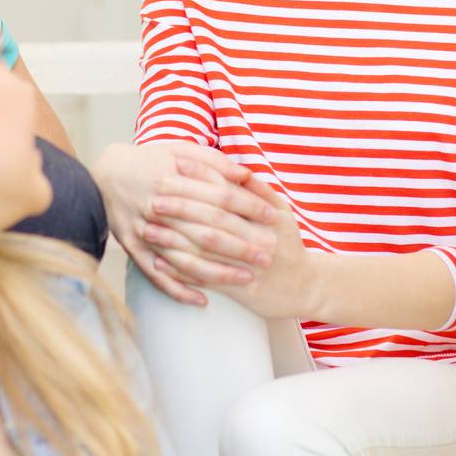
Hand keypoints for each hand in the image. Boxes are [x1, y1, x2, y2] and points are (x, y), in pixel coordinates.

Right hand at [92, 141, 274, 305]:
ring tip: (247, 279)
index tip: (273, 216)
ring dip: (218, 272)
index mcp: (172, 179)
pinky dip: (180, 291)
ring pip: (186, 259)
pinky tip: (203, 301)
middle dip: (241, 245)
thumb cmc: (149, 160)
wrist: (103, 175)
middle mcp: (158, 207)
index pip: (219, 196)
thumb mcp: (180, 149)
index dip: (248, 206)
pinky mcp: (133, 250)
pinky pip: (158, 276)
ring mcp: (144, 232)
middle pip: (207, 231)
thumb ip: (213, 162)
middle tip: (269, 256)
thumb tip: (246, 176)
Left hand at [150, 178, 321, 321]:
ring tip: (148, 227)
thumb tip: (236, 167)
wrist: (306, 287)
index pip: (228, 192)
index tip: (177, 165)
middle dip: (181, 206)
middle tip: (154, 195)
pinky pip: (205, 278)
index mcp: (266, 216)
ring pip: (205, 249)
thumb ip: (260, 190)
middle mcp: (258, 239)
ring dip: (174, 238)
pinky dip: (180, 270)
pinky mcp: (239, 290)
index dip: (202, 177)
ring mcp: (247, 266)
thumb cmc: (289, 245)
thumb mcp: (283, 212)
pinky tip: (159, 261)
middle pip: (213, 219)